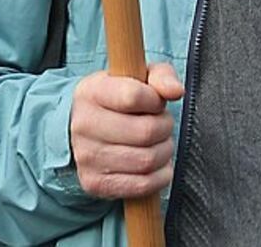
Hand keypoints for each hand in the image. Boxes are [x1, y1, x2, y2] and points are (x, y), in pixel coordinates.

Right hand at [69, 61, 183, 199]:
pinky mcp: (94, 183)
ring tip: (159, 143)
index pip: (133, 96)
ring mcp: (87, 157)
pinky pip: (142, 185)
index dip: (155, 100)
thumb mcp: (138, 77)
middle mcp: (84, 125)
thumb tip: (176, 91)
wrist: (86, 130)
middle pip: (145, 132)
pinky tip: (157, 164)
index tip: (156, 102)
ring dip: (164, 152)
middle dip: (165, 128)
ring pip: (146, 160)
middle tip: (163, 125)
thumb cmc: (119, 99)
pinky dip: (160, 176)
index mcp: (92, 92)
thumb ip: (161, 76)